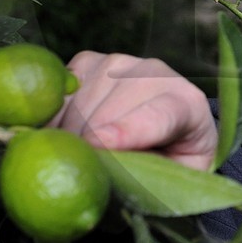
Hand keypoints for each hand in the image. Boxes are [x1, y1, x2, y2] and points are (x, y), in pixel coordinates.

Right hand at [56, 52, 216, 169]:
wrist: (171, 122)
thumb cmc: (174, 158)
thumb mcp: (175, 177)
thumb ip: (149, 179)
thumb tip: (106, 181)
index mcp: (186, 105)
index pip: (155, 117)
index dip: (125, 130)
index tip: (98, 143)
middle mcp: (153, 73)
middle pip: (102, 119)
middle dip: (86, 153)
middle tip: (86, 176)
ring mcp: (117, 62)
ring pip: (75, 109)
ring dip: (69, 140)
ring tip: (85, 155)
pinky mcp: (88, 61)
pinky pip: (58, 97)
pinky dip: (55, 122)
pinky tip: (70, 133)